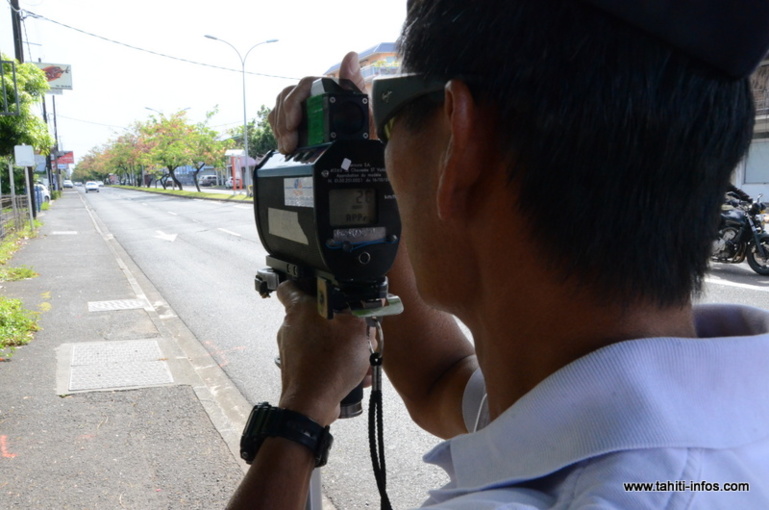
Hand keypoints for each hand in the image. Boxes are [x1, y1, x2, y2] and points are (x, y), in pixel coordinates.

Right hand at [269, 51, 369, 153]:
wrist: (367, 137)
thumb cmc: (364, 118)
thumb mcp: (363, 102)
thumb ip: (354, 81)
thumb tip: (351, 56)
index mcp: (325, 85)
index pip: (303, 86)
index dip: (293, 103)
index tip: (293, 123)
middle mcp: (311, 93)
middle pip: (287, 98)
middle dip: (284, 122)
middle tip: (289, 143)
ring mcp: (303, 106)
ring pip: (281, 109)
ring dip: (280, 129)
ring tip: (287, 147)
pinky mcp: (298, 120)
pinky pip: (279, 120)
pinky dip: (279, 132)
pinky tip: (284, 145)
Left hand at [275, 281, 371, 425]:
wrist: (312, 403)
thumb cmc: (330, 362)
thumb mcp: (358, 329)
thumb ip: (365, 312)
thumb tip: (372, 302)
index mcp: (299, 308)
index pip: (290, 285)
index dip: (303, 281)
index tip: (319, 285)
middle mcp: (290, 327)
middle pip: (314, 315)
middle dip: (338, 321)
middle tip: (357, 327)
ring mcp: (291, 350)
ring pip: (320, 340)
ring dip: (341, 346)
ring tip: (362, 357)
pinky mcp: (296, 369)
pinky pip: (319, 360)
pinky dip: (336, 364)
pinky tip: (357, 375)